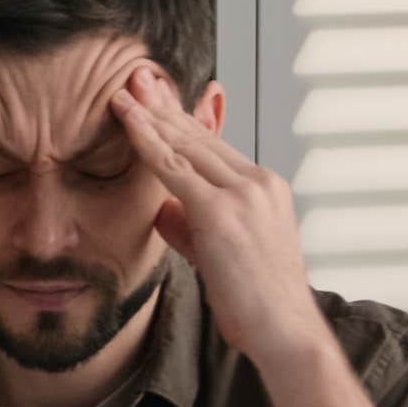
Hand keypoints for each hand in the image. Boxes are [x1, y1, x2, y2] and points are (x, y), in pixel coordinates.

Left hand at [111, 67, 332, 371]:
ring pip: (186, 144)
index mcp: (264, 187)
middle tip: (136, 76)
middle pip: (200, 135)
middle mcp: (258, 182)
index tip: (157, 97)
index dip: (181, 119)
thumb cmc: (255, 302)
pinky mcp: (222, 211)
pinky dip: (148, 141)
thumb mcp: (218, 255)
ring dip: (151, 114)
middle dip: (164, 104)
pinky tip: (128, 121)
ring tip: (123, 90)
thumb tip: (163, 209)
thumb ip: (191, 227)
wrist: (284, 330)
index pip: (213, 145)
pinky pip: (174, 169)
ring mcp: (243, 193)